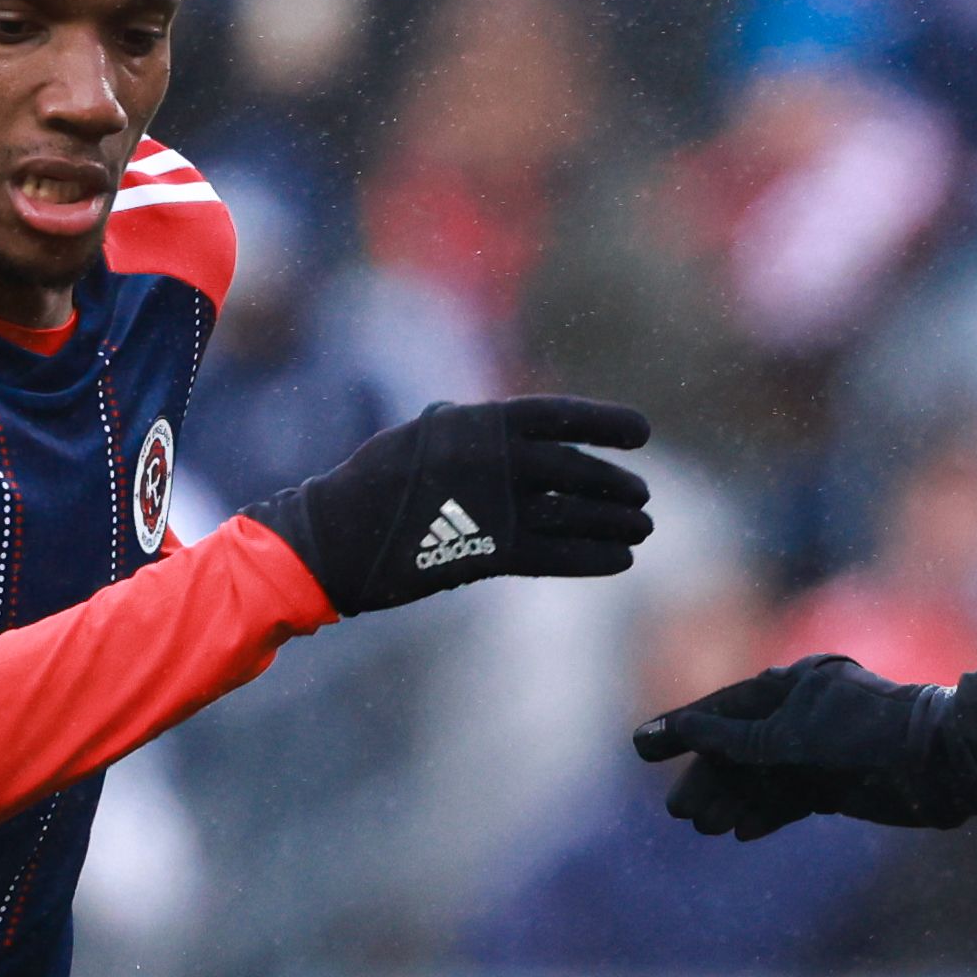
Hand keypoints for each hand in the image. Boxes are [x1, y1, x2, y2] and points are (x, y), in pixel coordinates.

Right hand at [259, 396, 652, 619]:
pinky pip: (557, 555)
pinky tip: (621, 560)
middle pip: (576, 471)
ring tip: (642, 529)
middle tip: (641, 496)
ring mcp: (493, 505)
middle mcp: (493, 459)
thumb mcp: (423, 436)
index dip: (604, 422)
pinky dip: (593, 558)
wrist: (334, 535)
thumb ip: (472, 430)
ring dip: (614, 523)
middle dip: (614, 484)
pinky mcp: (488, 552)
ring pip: (574, 514)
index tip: (643, 432)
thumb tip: (511, 428)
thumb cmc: (375, 484)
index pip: (558, 415)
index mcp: (478, 422)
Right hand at [633, 652, 976, 837]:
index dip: (682, 729)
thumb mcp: (796, 737)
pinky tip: (742, 832)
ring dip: (734, 800)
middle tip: (678, 811)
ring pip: (764, 777)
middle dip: (709, 777)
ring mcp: (823, 749)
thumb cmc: (874, 737)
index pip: (724, 708)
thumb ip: (741, 739)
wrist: (948, 764)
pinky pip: (793, 799)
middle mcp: (806, 713)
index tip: (641, 747)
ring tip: (702, 825)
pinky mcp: (842, 782)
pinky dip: (769, 814)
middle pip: (741, 747)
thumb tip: (689, 730)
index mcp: (795, 685)